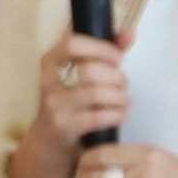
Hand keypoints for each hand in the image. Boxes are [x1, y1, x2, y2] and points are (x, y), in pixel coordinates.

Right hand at [19, 32, 130, 177]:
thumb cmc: (71, 102)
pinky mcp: (65, 127)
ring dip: (121, 97)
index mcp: (50, 63)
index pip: (73, 44)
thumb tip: (130, 33)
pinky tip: (120, 114)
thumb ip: (105, 52)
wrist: (49, 144)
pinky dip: (118, 114)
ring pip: (99, 93)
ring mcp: (55, 106)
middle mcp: (47, 83)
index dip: (101, 48)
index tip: (117, 58)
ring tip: (124, 101)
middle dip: (117, 77)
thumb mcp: (81, 75)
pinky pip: (101, 116)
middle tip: (123, 85)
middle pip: (91, 70)